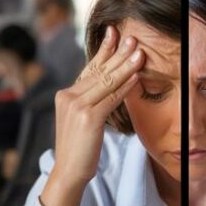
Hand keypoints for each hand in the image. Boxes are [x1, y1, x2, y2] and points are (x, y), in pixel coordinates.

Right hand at [39, 25, 143, 205]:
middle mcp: (68, 96)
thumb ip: (89, 100)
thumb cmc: (78, 148)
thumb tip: (108, 82)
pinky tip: (136, 78)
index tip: (113, 34)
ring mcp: (76, 106)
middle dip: (117, 53)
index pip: (88, 68)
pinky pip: (111, 98)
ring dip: (125, 67)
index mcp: (65, 95)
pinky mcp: (88, 118)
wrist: (68, 171)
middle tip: (132, 38)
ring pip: (106, 82)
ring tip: (139, 54)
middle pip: (98, 71)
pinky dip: (125, 88)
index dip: (103, 50)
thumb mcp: (81, 119)